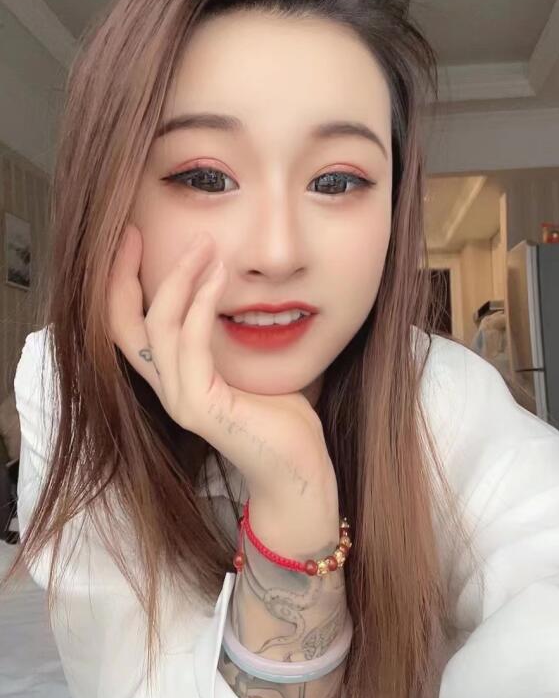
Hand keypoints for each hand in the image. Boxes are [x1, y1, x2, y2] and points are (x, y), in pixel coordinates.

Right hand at [106, 224, 337, 524]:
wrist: (299, 467)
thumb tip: (235, 278)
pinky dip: (202, 305)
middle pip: (121, 323)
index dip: (121, 280)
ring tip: (203, 245)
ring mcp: (179, 399)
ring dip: (177, 278)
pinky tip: (219, 277)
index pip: (128, 322)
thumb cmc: (281, 415)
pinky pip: (191, 344)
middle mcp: (166, 387)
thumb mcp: (247, 359)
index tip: (133, 237)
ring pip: (157, 326)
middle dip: (124, 273)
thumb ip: (229, 328)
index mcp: (173, 375)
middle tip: (135, 229)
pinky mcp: (199, 407)